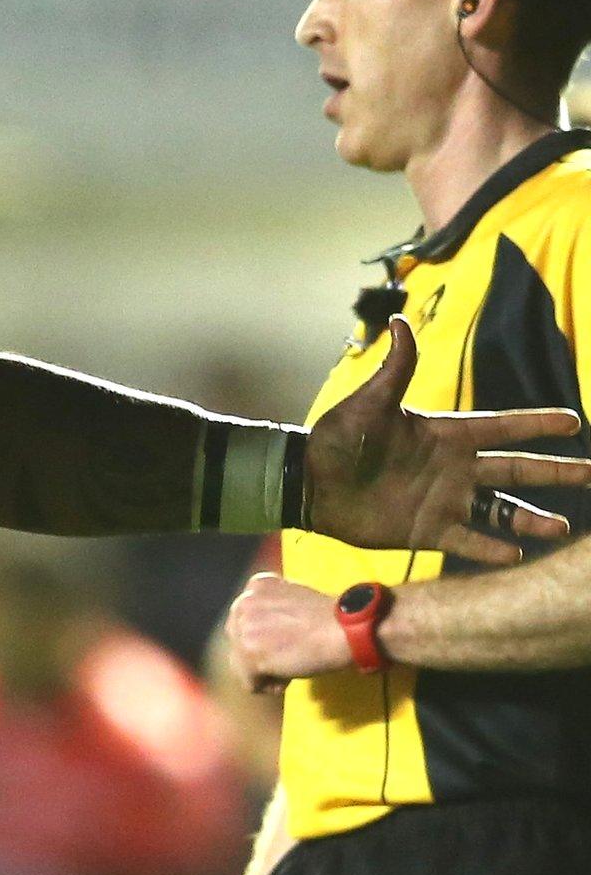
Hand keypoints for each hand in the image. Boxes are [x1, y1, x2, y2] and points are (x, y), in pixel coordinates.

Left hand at [227, 572, 347, 691]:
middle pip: (238, 641)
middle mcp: (243, 602)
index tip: (288, 640)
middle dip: (261, 653)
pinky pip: (249, 682)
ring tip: (289, 667)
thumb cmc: (331, 619)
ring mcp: (243, 627)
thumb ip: (273, 608)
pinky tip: (289, 677)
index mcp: (256, 585)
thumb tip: (265, 631)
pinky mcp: (249, 652)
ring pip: (240, 663)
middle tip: (289, 656)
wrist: (345, 629)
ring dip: (264, 671)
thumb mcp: (295, 598)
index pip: (246, 620)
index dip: (267, 635)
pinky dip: (269, 686)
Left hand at [306, 315, 590, 565]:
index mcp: (445, 434)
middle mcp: (454, 468)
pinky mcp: (427, 531)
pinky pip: (467, 541)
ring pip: (500, 510)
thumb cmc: (337, 438)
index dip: (536, 424)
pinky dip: (491, 549)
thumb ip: (394, 369)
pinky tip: (517, 555)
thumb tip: (400, 320)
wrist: (310, 482)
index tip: (574, 423)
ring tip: (562, 527)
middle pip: (515, 469)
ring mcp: (444, 500)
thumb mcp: (368, 403)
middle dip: (556, 472)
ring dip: (530, 518)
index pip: (501, 426)